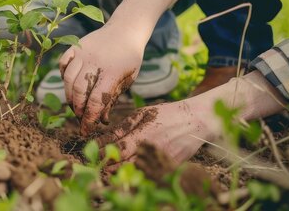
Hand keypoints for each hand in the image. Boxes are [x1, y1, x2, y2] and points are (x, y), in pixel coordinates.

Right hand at [59, 24, 142, 135]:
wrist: (125, 30)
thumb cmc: (129, 58)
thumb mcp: (128, 79)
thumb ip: (113, 98)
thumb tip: (101, 119)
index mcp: (112, 71)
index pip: (96, 100)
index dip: (90, 118)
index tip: (86, 130)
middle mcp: (95, 60)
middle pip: (79, 90)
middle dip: (78, 109)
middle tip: (80, 119)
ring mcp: (83, 52)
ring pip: (68, 78)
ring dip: (69, 96)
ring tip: (75, 106)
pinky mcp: (75, 46)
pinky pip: (63, 64)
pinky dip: (63, 76)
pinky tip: (70, 85)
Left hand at [96, 100, 214, 170]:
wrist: (196, 121)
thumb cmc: (167, 114)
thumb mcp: (143, 114)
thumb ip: (124, 126)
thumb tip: (105, 137)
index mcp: (143, 135)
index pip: (118, 149)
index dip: (103, 153)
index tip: (92, 153)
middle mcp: (151, 150)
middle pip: (124, 164)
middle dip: (108, 165)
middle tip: (97, 163)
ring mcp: (161, 161)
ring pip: (135, 172)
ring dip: (120, 172)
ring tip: (108, 168)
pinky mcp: (169, 168)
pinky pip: (149, 175)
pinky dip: (137, 174)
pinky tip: (129, 170)